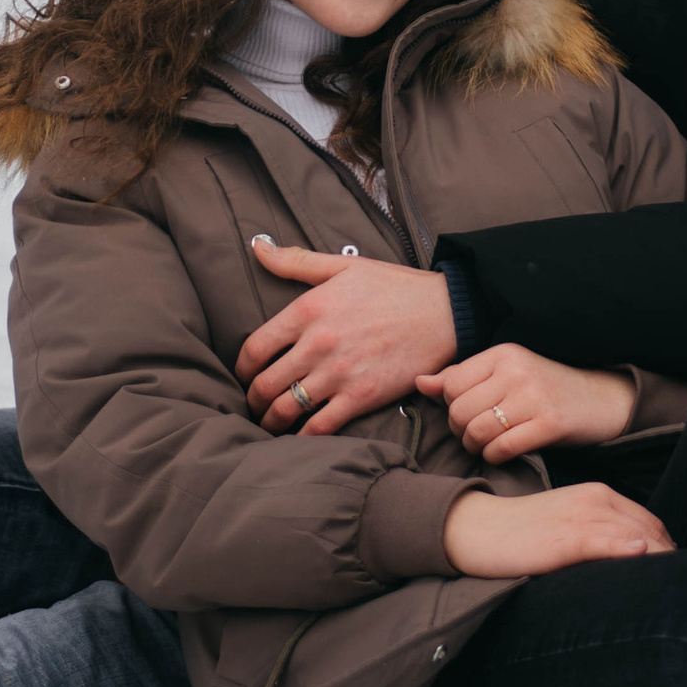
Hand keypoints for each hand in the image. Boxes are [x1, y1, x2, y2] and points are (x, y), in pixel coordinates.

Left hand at [238, 241, 457, 435]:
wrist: (445, 313)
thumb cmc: (394, 287)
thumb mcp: (343, 267)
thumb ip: (296, 261)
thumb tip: (257, 247)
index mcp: (308, 310)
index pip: (255, 348)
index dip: (242, 369)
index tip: (244, 376)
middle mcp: (318, 344)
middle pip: (265, 384)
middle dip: (253, 400)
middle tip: (253, 405)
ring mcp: (339, 374)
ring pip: (286, 409)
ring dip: (271, 422)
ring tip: (269, 425)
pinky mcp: (361, 398)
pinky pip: (320, 427)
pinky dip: (302, 437)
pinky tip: (298, 438)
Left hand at [420, 344, 639, 465]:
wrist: (601, 400)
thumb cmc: (545, 389)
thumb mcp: (505, 374)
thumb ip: (462, 378)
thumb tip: (420, 382)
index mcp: (503, 354)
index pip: (451, 384)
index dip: (450, 406)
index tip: (465, 415)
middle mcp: (517, 371)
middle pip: (460, 410)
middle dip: (459, 430)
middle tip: (472, 435)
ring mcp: (534, 396)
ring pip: (478, 430)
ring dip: (474, 446)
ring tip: (484, 446)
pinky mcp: (550, 423)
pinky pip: (502, 447)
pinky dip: (495, 456)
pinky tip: (502, 454)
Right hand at [442, 482, 674, 577]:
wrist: (477, 529)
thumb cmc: (521, 535)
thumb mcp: (568, 527)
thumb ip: (601, 536)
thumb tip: (634, 561)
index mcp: (600, 495)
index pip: (652, 524)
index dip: (668, 551)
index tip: (676, 579)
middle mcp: (597, 500)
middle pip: (652, 531)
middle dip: (671, 561)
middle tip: (682, 593)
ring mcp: (582, 517)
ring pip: (636, 536)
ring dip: (660, 561)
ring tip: (675, 592)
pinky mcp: (566, 537)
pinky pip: (604, 542)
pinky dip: (626, 549)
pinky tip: (641, 556)